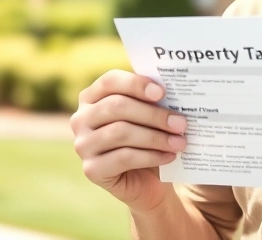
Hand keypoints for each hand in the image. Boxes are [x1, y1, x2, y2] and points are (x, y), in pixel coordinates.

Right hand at [70, 70, 188, 211]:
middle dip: (153, 114)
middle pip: (116, 106)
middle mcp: (80, 119)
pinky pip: (124, 158)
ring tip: (180, 141)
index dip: (135, 84)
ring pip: (121, 132)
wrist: (146, 181)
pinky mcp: (91, 169)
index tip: (162, 92)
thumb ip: (152, 100)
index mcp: (91, 97)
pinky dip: (151, 156)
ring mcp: (83, 145)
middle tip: (181, 123)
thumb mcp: (148, 117)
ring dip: (156, 137)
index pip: (109, 81)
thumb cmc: (147, 140)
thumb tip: (173, 90)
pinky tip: (169, 156)